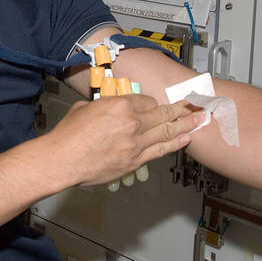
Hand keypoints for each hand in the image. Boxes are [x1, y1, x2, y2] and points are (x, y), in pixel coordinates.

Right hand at [46, 95, 200, 187]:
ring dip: (186, 124)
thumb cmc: (68, 136)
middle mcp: (132, 122)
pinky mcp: (134, 161)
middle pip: (162, 113)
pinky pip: (160, 150)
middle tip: (194, 106)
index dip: (151, 102)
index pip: (145, 100)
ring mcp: (135, 143)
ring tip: (199, 120)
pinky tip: (185, 139)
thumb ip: (104, 106)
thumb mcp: (85, 108)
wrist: (62, 160)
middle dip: (180, 109)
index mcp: (119, 105)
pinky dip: (175, 144)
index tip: (156, 104)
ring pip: (167, 131)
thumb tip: (111, 108)